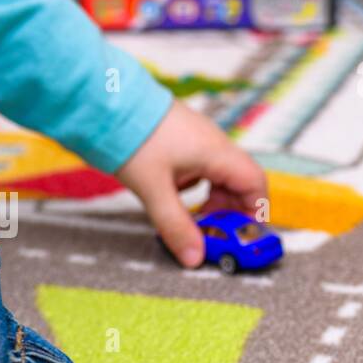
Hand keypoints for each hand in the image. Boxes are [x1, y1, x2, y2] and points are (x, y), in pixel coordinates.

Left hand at [116, 102, 266, 267]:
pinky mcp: (181, 137)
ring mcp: (198, 138)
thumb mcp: (154, 191)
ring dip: (209, 199)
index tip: (236, 235)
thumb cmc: (133, 140)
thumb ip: (175, 226)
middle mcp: (214, 143)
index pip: (255, 185)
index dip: (252, 212)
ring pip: (217, 175)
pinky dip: (193, 185)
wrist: (106, 103)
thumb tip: (194, 259)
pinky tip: (170, 193)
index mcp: (217, 153)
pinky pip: (199, 166)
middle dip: (228, 210)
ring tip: (188, 216)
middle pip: (238, 182)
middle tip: (208, 232)